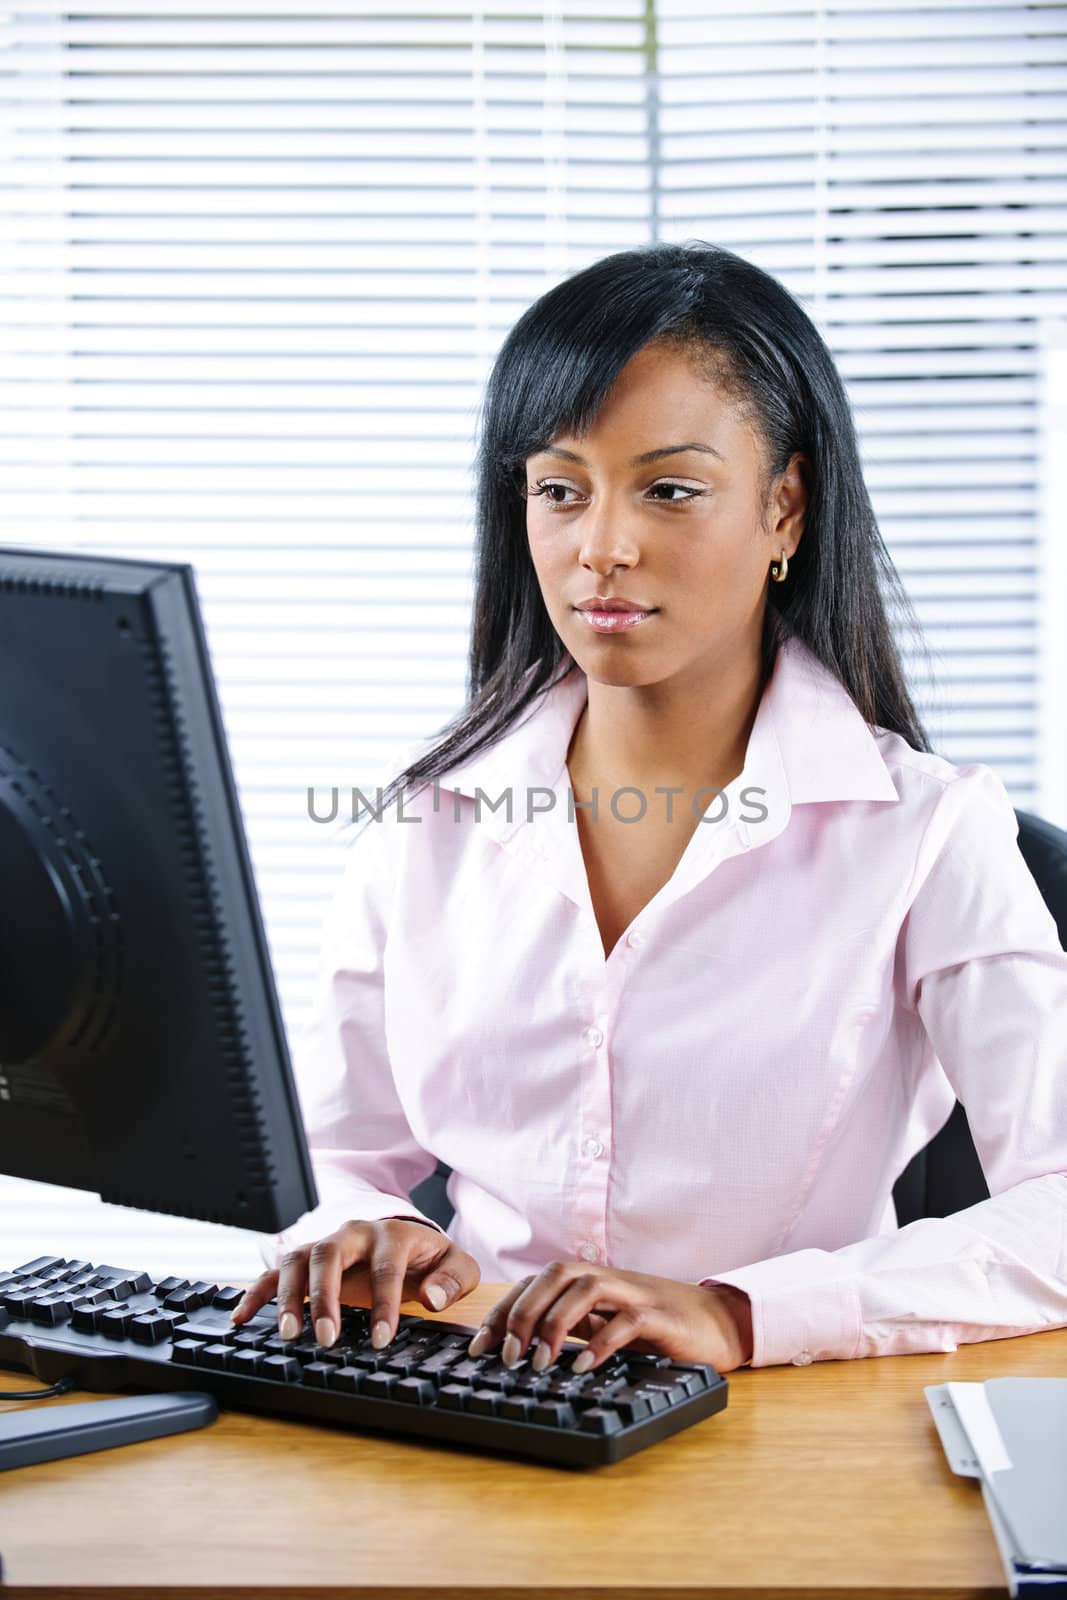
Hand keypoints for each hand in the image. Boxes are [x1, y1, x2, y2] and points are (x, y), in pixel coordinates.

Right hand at [230, 1218, 480, 1349]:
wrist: (411, 1242)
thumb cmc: (431, 1260)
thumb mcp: (457, 1265)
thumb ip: (453, 1279)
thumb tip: (434, 1298)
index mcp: (393, 1235)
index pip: (385, 1267)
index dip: (384, 1303)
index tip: (382, 1339)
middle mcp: (354, 1233)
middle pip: (330, 1255)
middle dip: (325, 1297)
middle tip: (325, 1338)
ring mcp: (327, 1244)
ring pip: (299, 1259)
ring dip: (289, 1295)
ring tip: (288, 1334)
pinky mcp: (307, 1260)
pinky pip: (274, 1270)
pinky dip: (257, 1292)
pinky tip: (241, 1318)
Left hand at [466, 1261, 752, 1374]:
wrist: (716, 1323)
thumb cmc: (654, 1326)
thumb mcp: (603, 1325)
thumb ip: (570, 1329)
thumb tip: (519, 1351)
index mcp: (588, 1281)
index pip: (534, 1284)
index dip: (503, 1312)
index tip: (479, 1348)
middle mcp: (607, 1279)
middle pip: (554, 1276)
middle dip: (523, 1313)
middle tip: (507, 1357)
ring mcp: (634, 1293)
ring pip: (585, 1288)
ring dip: (555, 1324)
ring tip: (539, 1364)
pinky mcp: (660, 1315)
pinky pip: (627, 1320)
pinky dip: (601, 1342)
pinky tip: (583, 1367)